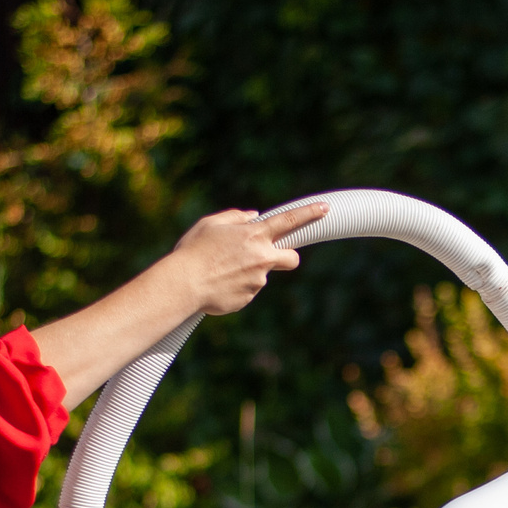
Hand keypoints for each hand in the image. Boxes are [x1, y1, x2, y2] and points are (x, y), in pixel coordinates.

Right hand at [168, 205, 323, 315]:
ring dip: (248, 272)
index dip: (309, 213)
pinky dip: (236, 287)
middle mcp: (262, 258)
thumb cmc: (193, 250)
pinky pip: (247, 290)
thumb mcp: (210, 224)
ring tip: (220, 271)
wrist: (183, 284)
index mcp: (254, 235)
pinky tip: (218, 284)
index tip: (324, 209)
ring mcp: (258, 281)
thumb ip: (235, 218)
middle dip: (287, 257)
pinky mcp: (249, 298)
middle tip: (267, 257)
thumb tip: (253, 216)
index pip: (289, 221)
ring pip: (261, 275)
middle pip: (292, 258)